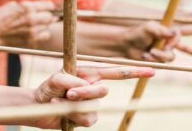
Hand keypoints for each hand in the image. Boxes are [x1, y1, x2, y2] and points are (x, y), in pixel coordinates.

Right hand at [0, 1, 58, 46]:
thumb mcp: (11, 6)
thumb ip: (25, 4)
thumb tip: (37, 5)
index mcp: (26, 7)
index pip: (48, 5)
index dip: (49, 6)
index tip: (49, 7)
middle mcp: (31, 18)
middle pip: (50, 16)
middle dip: (47, 15)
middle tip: (42, 16)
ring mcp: (32, 31)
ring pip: (48, 26)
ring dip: (44, 24)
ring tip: (35, 24)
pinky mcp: (31, 40)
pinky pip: (45, 35)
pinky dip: (43, 33)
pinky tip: (36, 31)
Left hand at [32, 67, 154, 127]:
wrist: (38, 106)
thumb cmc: (48, 88)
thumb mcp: (56, 79)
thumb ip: (71, 79)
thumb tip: (84, 86)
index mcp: (90, 74)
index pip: (116, 72)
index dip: (135, 72)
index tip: (153, 71)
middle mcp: (93, 88)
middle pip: (102, 90)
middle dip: (85, 92)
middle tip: (68, 92)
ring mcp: (91, 105)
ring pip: (93, 106)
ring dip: (73, 103)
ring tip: (59, 100)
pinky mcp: (87, 119)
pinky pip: (86, 119)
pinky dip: (70, 114)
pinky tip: (60, 108)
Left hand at [122, 21, 191, 61]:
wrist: (126, 45)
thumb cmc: (137, 33)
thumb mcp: (149, 28)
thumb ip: (162, 30)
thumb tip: (175, 33)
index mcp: (171, 30)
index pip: (191, 29)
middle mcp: (171, 41)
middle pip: (188, 48)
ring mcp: (167, 52)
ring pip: (173, 56)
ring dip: (161, 54)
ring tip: (150, 50)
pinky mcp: (161, 60)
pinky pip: (163, 61)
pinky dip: (155, 58)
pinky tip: (146, 54)